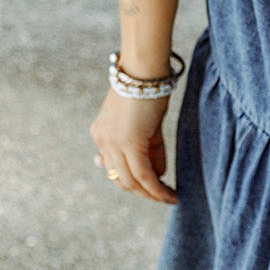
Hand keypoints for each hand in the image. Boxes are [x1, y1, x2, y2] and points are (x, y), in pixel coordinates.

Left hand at [91, 89, 176, 203]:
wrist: (144, 71)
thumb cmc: (148, 90)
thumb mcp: (147, 124)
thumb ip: (150, 149)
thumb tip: (158, 175)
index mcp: (101, 133)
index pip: (113, 167)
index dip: (131, 181)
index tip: (148, 187)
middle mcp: (102, 141)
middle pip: (120, 179)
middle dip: (142, 192)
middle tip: (161, 196)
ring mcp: (112, 143)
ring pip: (131, 181)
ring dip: (150, 194)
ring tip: (168, 198)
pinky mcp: (129, 143)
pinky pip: (143, 175)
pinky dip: (156, 188)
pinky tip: (168, 194)